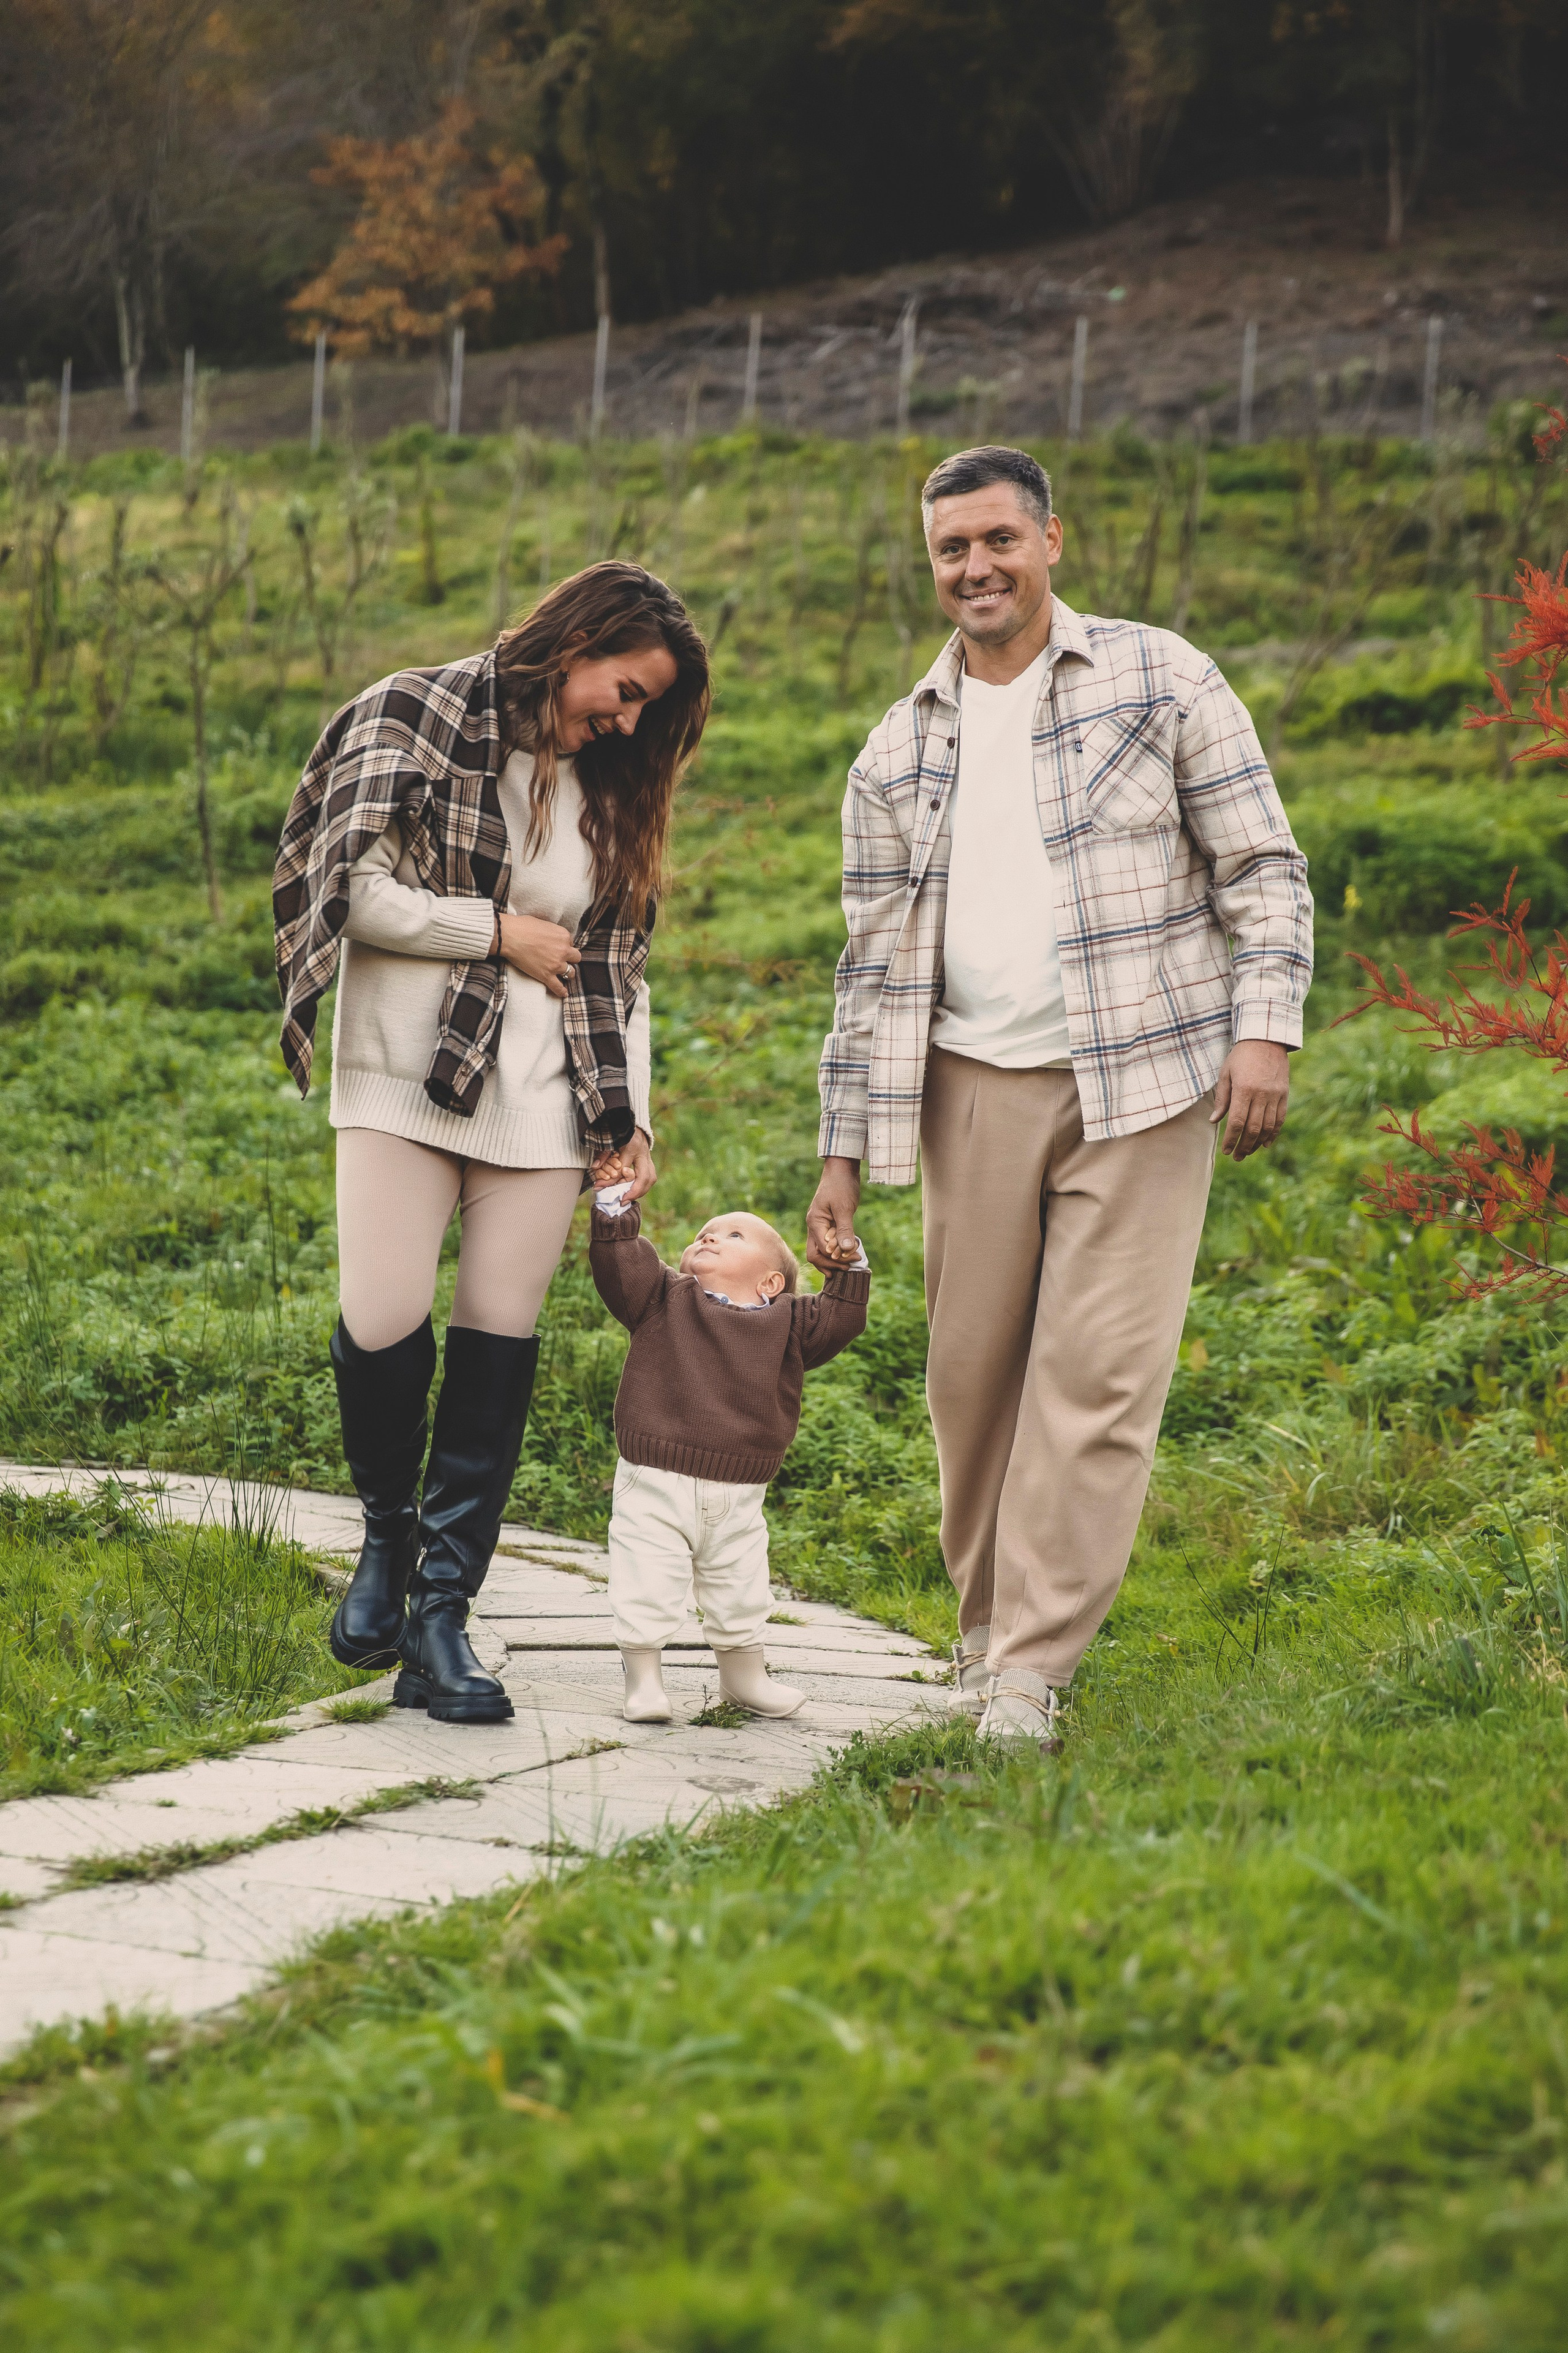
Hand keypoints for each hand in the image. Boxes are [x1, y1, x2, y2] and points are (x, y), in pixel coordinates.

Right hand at [498, 912, 580, 1000]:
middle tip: (561, 959)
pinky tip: (564, 993)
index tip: (556, 946)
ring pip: (570, 973)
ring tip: (563, 973)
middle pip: (575, 958)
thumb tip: (552, 938)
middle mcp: (563, 951)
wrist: (509, 937)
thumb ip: (553, 932)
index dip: (563, 945)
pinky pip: (558, 987)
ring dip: (567, 973)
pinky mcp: (546, 976)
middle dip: (569, 958)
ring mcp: (556, 965)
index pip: (570, 943)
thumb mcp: (544, 923)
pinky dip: (562, 991)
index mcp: (563, 936)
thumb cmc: (523, 926)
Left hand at [590, 1130, 656, 1201]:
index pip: (622, 1169)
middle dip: (634, 1192)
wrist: (628, 1120)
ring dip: (641, 1191)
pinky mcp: (649, 1159)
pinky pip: (650, 1176)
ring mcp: (648, 1156)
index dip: (610, 1180)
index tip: (598, 1188)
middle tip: (622, 1201)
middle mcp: (643, 1152)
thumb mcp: (608, 1140)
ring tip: (628, 1199)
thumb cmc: (616, 1130)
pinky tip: (633, 1192)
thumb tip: (595, 1168)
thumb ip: (602, 1154)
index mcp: (632, 1146)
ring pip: (650, 1178)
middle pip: (644, 1177)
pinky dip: (643, 1186)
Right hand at [806, 1156, 862, 1273]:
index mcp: (815, 1222)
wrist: (841, 1169)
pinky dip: (835, 1252)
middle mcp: (813, 1226)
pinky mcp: (826, 1224)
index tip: (855, 1258)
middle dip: (831, 1264)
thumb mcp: (845, 1208)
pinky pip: (826, 1244)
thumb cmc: (841, 1185)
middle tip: (850, 1268)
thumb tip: (847, 1250)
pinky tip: (846, 1255)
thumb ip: (845, 1230)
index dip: (837, 1257)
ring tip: (849, 1266)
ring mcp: (818, 1226)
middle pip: (815, 1255)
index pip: (822, 1249)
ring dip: (833, 1260)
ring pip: (819, 1251)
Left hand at [1211, 1040, 1289, 1160]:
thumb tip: (1213, 1121)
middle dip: (1244, 1146)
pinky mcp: (1284, 1094)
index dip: (1231, 1139)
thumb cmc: (1241, 1056)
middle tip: (1236, 1157)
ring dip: (1257, 1143)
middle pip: (1253, 1128)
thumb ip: (1222, 1099)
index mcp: (1244, 1089)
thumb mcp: (1225, 1074)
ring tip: (1248, 1152)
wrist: (1266, 1038)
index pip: (1236, 1122)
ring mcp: (1275, 1095)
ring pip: (1268, 1127)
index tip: (1225, 1151)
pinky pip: (1280, 1119)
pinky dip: (1273, 1133)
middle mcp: (1261, 1094)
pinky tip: (1265, 1143)